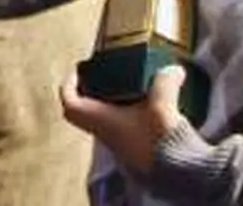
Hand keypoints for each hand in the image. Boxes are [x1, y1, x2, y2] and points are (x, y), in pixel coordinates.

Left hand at [59, 67, 187, 176]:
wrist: (174, 174)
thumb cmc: (158, 140)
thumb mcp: (161, 105)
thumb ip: (166, 83)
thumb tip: (174, 69)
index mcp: (100, 120)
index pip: (70, 103)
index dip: (68, 84)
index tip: (77, 70)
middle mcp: (105, 133)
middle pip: (82, 113)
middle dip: (86, 93)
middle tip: (98, 78)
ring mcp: (118, 144)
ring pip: (102, 121)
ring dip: (107, 104)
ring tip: (123, 87)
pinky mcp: (133, 150)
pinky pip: (120, 129)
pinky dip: (125, 115)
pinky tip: (145, 106)